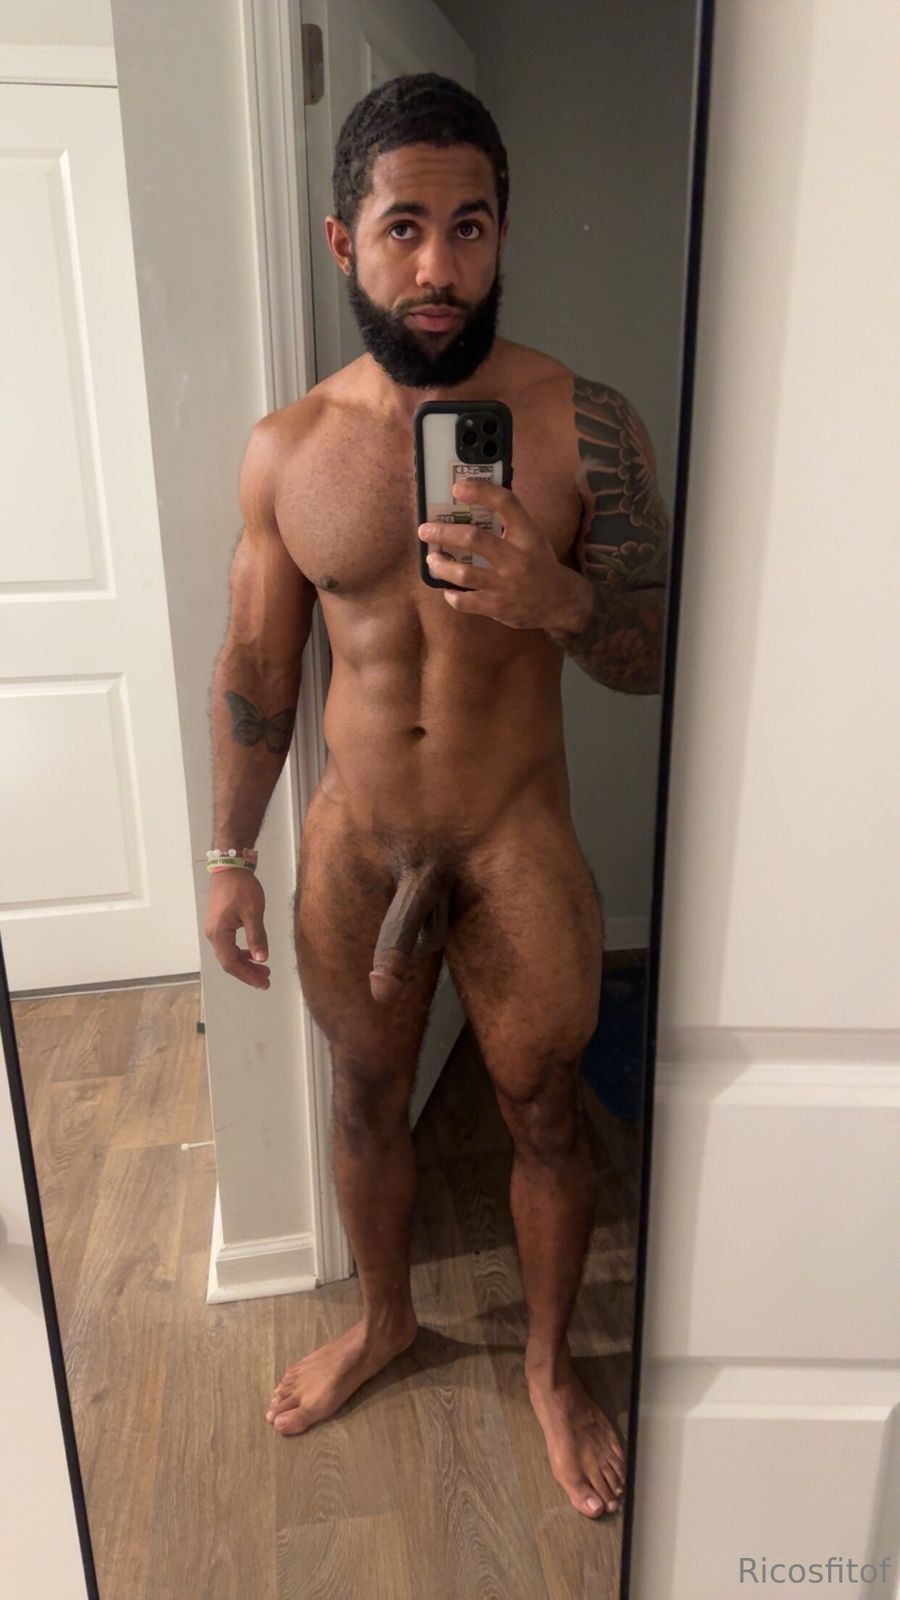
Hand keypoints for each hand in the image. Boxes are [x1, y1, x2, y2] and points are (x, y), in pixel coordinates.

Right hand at [204, 870, 270, 989]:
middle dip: (247, 973)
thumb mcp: (253, 912)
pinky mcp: (219, 924)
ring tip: (263, 970)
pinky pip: (229, 945)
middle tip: (265, 981)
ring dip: (245, 964)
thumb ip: (257, 937)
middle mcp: (213, 934)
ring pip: (229, 954)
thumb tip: (262, 959)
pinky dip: (241, 953)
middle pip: (228, 962)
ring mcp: (215, 929)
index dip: (247, 975)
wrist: (230, 867)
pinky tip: (253, 954)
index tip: (263, 982)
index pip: (231, 963)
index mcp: (219, 933)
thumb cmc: (241, 887)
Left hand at [417, 479, 592, 631]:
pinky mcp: (496, 606)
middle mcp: (516, 557)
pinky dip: (452, 595)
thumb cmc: (540, 564)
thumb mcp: (533, 538)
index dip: (481, 492)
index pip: (506, 503)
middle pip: (473, 539)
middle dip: (444, 533)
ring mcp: (505, 584)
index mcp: (527, 534)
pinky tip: (448, 589)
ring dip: (441, 565)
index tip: (457, 488)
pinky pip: (465, 601)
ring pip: (464, 573)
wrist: (560, 602)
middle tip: (425, 530)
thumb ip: (509, 523)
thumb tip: (474, 503)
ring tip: (432, 560)